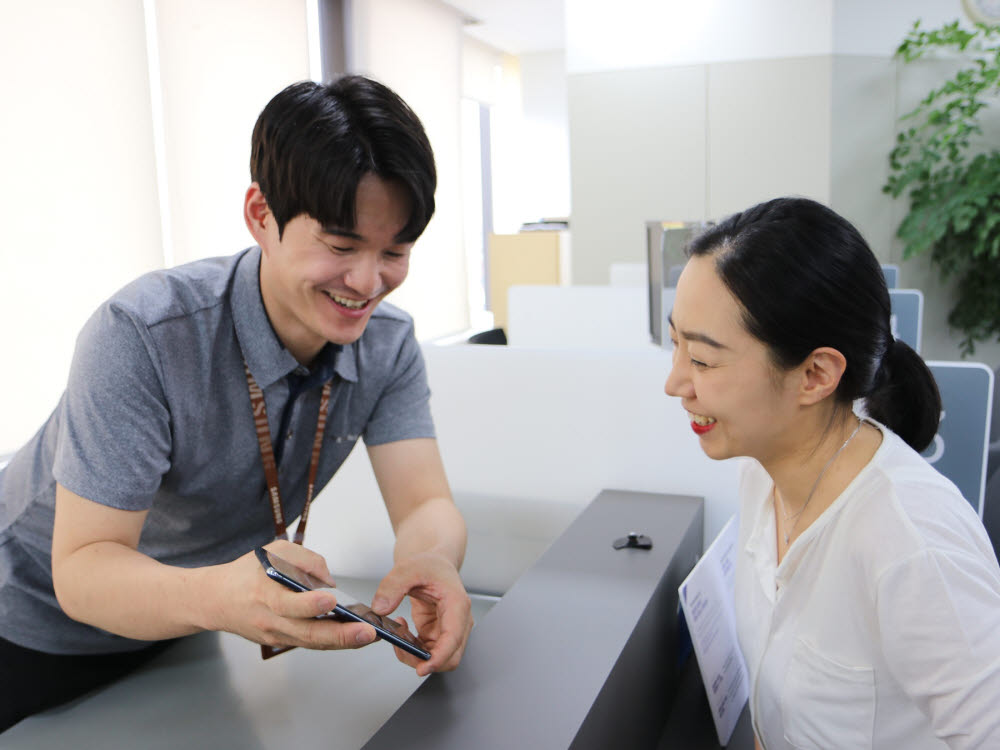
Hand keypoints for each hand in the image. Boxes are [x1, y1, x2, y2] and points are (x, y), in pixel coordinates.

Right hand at [201, 540, 376, 651]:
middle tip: (366, 632)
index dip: (310, 605)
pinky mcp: (280, 641)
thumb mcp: (273, 551)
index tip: (331, 601)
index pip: (288, 604)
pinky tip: (354, 637)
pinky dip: (331, 642)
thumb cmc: (247, 572)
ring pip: (311, 643)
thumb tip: (330, 582)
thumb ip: (304, 559)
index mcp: (264, 594)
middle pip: (306, 633)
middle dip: (340, 635)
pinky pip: (309, 643)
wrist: (216, 600)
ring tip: (369, 636)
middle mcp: (269, 620)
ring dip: (342, 643)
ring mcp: (275, 635)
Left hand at [371, 552, 472, 676]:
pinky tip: (402, 630)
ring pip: (438, 659)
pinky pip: (428, 653)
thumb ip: (392, 586)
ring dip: (416, 655)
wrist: (433, 565)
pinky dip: (413, 649)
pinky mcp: (438, 634)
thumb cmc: (429, 565)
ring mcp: (449, 630)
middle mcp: (458, 621)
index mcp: (457, 604)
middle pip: (450, 657)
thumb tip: (380, 609)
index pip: (453, 638)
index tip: (422, 668)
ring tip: (397, 635)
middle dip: (425, 661)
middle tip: (400, 648)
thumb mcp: (407, 568)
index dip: (439, 657)